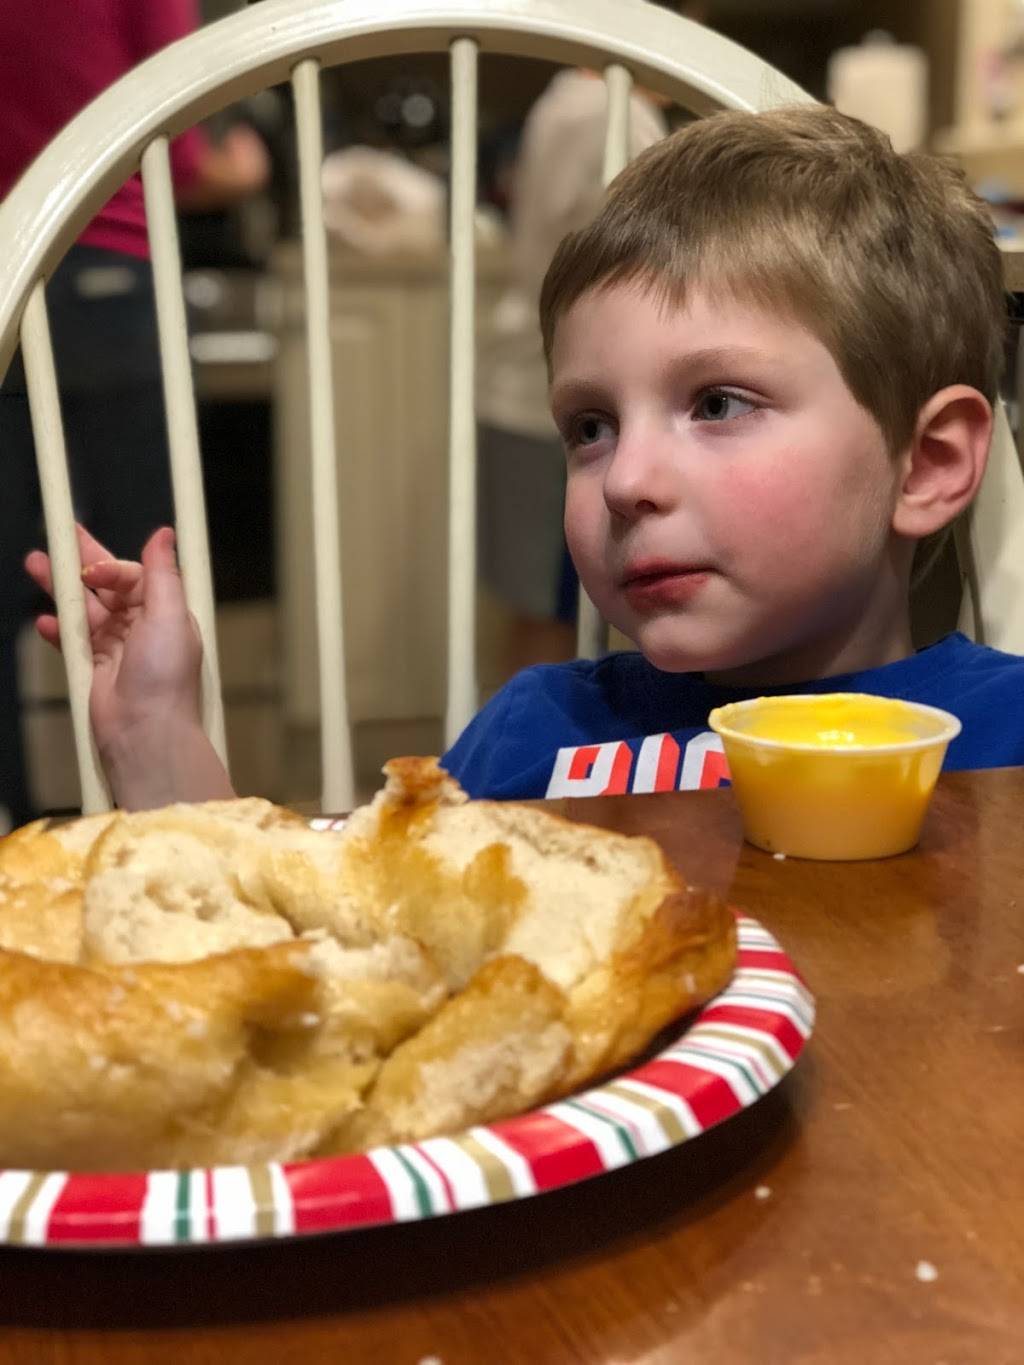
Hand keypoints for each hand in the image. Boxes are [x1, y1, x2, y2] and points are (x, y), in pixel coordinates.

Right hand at [25, 526, 233, 808]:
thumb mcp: (170, 616)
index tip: (88, 568)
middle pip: (106, 586)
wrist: (144, 732)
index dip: (109, 566)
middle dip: (79, 562)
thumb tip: (163, 533)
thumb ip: (162, 573)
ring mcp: (117, 647)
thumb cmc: (164, 676)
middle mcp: (142, 626)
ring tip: (34, 565)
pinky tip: (44, 621)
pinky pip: (72, 641)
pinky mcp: (95, 668)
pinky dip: (58, 630)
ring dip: (61, 589)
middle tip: (55, 538)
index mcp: (164, 612)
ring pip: (85, 609)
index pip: (132, 575)